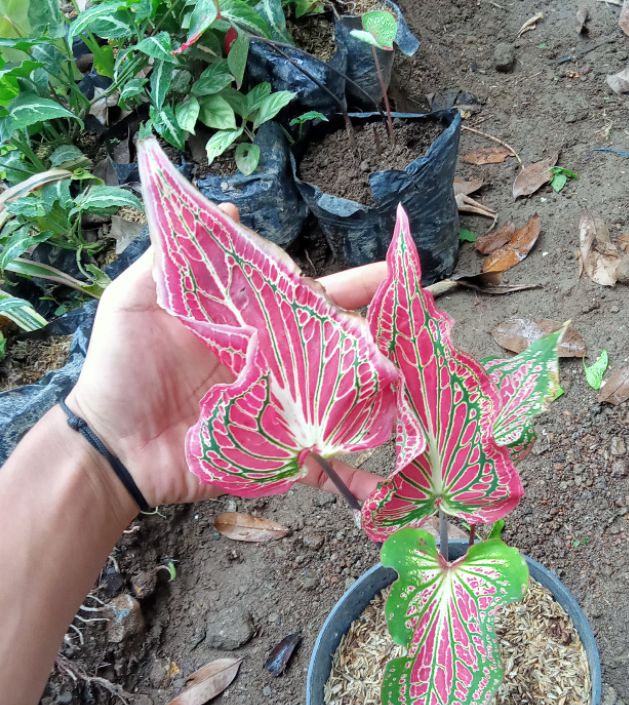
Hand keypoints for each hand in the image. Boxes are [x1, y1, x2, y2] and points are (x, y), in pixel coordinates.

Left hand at [68, 204, 386, 507]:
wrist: (111, 448)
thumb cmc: (120, 370)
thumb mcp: (135, 302)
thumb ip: (173, 258)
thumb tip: (226, 211)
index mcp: (246, 324)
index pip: (301, 297)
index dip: (341, 286)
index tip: (379, 276)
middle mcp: (269, 360)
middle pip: (329, 340)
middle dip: (373, 327)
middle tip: (416, 314)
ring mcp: (277, 405)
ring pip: (335, 391)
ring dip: (374, 385)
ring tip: (413, 376)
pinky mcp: (274, 448)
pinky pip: (316, 457)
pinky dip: (348, 465)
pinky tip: (382, 468)